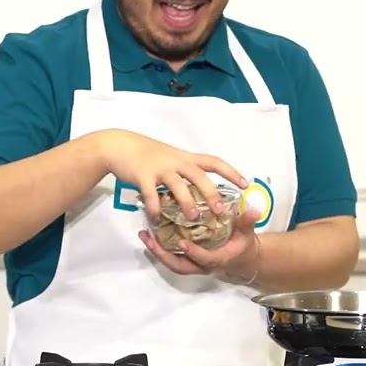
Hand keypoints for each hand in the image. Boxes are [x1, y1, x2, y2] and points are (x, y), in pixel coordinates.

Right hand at [97, 129, 247, 222]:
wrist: (120, 145)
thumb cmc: (147, 153)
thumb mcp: (171, 157)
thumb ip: (184, 170)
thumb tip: (200, 187)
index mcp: (185, 158)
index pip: (214, 162)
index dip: (231, 172)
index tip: (245, 183)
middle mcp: (176, 162)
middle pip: (199, 176)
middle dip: (212, 193)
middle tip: (221, 210)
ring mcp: (160, 168)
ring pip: (178, 186)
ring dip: (187, 203)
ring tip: (193, 218)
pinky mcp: (143, 176)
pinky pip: (151, 194)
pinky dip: (155, 208)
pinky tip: (156, 219)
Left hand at [138, 205, 261, 279]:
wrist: (242, 257)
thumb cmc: (243, 244)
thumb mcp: (247, 232)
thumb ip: (247, 221)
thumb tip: (253, 210)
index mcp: (218, 259)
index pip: (205, 259)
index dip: (194, 253)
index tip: (183, 243)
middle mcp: (203, 264)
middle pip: (180, 266)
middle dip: (164, 255)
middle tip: (150, 240)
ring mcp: (194, 263)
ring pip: (172, 262)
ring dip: (157, 251)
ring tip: (144, 235)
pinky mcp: (188, 258)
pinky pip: (171, 256)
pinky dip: (159, 247)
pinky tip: (149, 234)